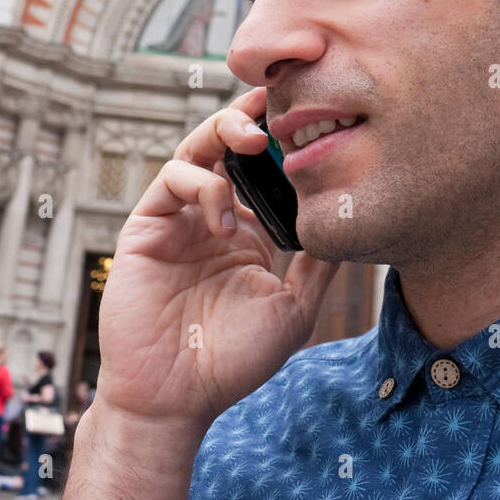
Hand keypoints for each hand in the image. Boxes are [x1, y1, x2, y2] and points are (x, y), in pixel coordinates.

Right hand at [94, 85, 338, 432]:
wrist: (176, 398)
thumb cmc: (232, 361)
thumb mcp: (293, 308)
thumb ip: (319, 265)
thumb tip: (352, 221)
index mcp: (248, 230)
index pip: (264, 169)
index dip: (284, 140)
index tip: (316, 116)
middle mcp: (212, 215)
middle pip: (229, 144)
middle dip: (252, 116)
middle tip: (280, 101)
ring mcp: (178, 218)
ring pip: (196, 147)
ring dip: (225, 131)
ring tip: (255, 140)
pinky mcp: (146, 226)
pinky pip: (171, 179)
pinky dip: (201, 184)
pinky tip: (224, 221)